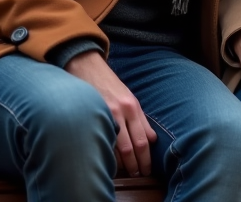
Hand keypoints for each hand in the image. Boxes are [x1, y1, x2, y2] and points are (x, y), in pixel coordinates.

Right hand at [66, 50, 156, 176]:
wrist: (87, 65)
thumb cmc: (109, 84)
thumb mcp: (129, 98)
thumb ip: (141, 119)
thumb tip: (152, 140)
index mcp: (133, 107)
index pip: (143, 140)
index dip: (146, 158)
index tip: (146, 169)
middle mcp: (122, 111)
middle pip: (132, 146)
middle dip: (136, 164)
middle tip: (138, 175)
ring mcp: (107, 113)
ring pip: (117, 147)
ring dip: (122, 163)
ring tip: (125, 172)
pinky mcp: (93, 112)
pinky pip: (102, 138)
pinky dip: (107, 153)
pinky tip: (108, 161)